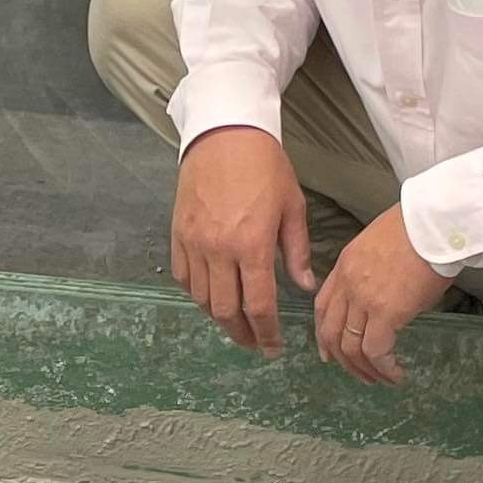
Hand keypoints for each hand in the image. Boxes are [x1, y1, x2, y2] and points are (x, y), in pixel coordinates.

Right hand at [171, 126, 316, 351]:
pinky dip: (197, 294)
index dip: (267, 332)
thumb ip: (296, 252)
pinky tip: (212, 297)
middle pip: (226, 310)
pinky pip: (183, 277)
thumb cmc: (265, 166)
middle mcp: (219, 250)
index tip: (273, 348)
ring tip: (236, 324)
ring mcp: (194, 243)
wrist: (224, 134)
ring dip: (220, 318)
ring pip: (202, 299)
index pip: (258, 305)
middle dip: (243, 334)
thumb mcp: (292, 207)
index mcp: (252, 246)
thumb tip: (305, 286)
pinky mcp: (178, 234)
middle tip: (255, 344)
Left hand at [312, 208, 452, 385]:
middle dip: (342, 359)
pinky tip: (396, 374)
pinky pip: (376, 351)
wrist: (435, 223)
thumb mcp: (381, 246)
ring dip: (364, 369)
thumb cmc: (420, 229)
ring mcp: (363, 299)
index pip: (323, 307)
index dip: (323, 334)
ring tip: (381, 380)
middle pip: (331, 331)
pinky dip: (384, 368)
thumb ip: (372, 272)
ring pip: (351, 346)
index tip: (328, 353)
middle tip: (359, 373)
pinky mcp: (386, 312)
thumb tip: (386, 296)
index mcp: (344, 266)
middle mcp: (348, 284)